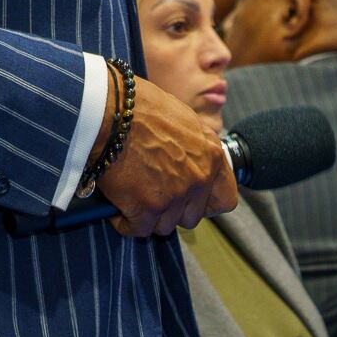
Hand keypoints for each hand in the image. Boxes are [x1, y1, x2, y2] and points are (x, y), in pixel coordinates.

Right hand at [93, 76, 237, 238]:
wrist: (111, 112)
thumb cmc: (141, 108)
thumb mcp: (184, 119)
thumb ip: (196, 147)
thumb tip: (193, 161)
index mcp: (212, 155)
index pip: (225, 200)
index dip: (206, 202)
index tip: (191, 198)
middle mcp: (199, 179)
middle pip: (191, 217)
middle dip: (172, 209)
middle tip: (153, 192)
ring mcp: (174, 195)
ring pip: (165, 225)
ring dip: (148, 215)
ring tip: (132, 193)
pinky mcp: (147, 208)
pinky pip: (138, 229)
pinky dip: (125, 221)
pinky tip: (118, 204)